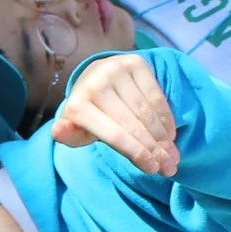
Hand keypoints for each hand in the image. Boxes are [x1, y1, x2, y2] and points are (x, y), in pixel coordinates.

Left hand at [51, 52, 178, 176]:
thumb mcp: (76, 128)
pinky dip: (165, 117)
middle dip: (154, 149)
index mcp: (77, 105)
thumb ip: (70, 136)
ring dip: (163, 137)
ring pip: (146, 112)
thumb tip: (57, 132)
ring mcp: (116, 70)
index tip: (153, 169)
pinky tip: (170, 134)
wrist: (95, 76)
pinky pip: (156, 95)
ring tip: (173, 155)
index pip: (114, 135)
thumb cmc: (89, 111)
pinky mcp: (135, 62)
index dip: (136, 153)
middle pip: (133, 125)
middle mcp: (95, 84)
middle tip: (169, 167)